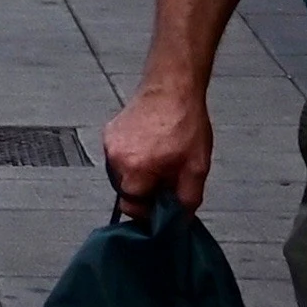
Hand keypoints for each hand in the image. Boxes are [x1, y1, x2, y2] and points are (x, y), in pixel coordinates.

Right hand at [102, 83, 214, 211]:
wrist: (172, 87)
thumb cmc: (186, 125)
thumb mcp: (197, 167)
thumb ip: (186, 199)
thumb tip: (178, 220)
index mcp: (135, 171)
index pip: (130, 206)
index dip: (149, 208)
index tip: (163, 200)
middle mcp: (115, 160)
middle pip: (126, 190)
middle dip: (145, 189)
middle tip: (167, 175)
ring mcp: (109, 145)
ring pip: (122, 173)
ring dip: (138, 173)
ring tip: (159, 156)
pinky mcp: (109, 132)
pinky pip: (119, 156)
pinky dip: (132, 156)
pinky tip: (150, 144)